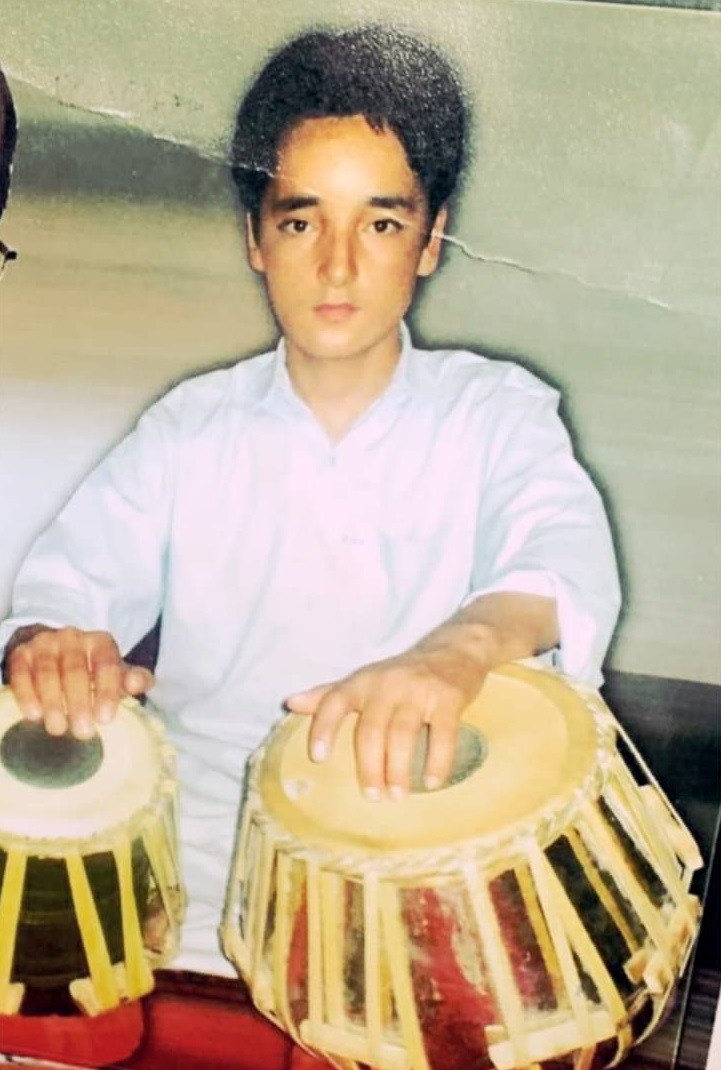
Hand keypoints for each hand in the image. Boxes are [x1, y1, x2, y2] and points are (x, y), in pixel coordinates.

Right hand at [4, 625, 153, 738]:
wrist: (54, 650)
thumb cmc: (92, 669)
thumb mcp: (115, 673)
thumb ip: (133, 679)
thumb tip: (139, 683)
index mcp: (100, 641)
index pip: (107, 664)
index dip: (107, 691)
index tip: (106, 719)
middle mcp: (72, 637)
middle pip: (75, 670)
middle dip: (80, 703)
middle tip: (83, 731)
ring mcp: (45, 644)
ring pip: (48, 672)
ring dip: (53, 702)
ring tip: (58, 728)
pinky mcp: (21, 654)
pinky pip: (22, 674)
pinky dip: (27, 695)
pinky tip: (34, 715)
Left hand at [285, 646, 484, 799]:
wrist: (454, 649)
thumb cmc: (402, 674)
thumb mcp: (364, 679)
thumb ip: (328, 694)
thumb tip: (290, 703)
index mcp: (363, 681)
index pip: (336, 701)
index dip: (324, 727)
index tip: (318, 758)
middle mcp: (388, 683)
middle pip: (371, 729)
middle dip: (369, 766)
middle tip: (372, 796)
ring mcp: (419, 690)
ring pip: (403, 734)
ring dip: (398, 769)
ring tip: (398, 796)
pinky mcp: (449, 698)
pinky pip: (442, 734)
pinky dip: (437, 761)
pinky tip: (432, 782)